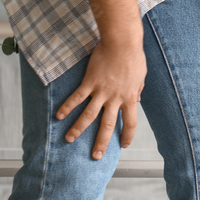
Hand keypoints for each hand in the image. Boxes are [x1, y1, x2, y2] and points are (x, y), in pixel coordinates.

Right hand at [56, 34, 144, 159]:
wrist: (122, 43)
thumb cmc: (133, 58)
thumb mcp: (140, 78)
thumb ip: (137, 90)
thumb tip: (136, 100)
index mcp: (130, 99)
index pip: (130, 123)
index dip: (127, 135)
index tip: (123, 145)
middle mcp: (115, 99)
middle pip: (107, 126)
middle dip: (101, 142)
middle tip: (95, 156)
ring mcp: (101, 91)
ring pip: (89, 115)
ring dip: (78, 128)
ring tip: (69, 139)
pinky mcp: (89, 82)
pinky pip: (76, 97)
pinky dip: (67, 107)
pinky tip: (58, 116)